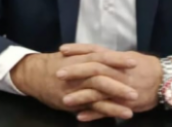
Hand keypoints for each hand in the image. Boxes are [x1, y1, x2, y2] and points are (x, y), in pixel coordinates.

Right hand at [10, 51, 138, 119]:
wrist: (33, 75)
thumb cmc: (56, 63)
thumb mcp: (73, 55)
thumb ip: (91, 55)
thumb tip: (111, 55)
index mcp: (80, 59)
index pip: (101, 57)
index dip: (117, 59)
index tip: (134, 61)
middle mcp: (78, 73)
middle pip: (101, 75)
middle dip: (120, 82)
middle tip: (138, 87)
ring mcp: (75, 88)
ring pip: (97, 93)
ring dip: (115, 100)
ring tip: (132, 105)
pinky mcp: (72, 102)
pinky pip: (90, 107)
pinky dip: (104, 111)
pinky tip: (117, 115)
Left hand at [59, 44, 171, 120]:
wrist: (165, 81)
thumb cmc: (144, 68)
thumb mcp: (127, 58)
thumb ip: (109, 58)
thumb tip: (93, 54)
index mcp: (116, 59)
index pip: (95, 51)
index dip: (78, 50)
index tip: (62, 50)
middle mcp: (117, 71)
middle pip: (94, 69)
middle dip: (75, 71)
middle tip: (58, 73)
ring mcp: (120, 88)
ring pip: (99, 91)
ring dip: (81, 96)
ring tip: (64, 100)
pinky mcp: (124, 103)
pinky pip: (107, 110)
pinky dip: (94, 113)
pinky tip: (80, 116)